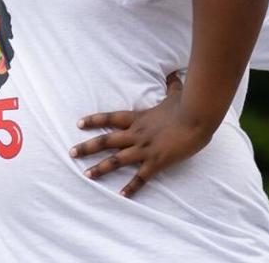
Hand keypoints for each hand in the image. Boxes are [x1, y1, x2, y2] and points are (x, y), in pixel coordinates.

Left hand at [69, 72, 212, 197]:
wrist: (197, 117)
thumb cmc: (187, 106)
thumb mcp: (176, 94)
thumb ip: (172, 85)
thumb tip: (174, 74)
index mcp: (140, 118)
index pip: (111, 118)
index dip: (94, 121)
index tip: (78, 124)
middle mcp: (137, 134)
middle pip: (107, 140)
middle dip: (88, 147)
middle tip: (71, 153)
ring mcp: (145, 148)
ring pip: (117, 160)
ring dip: (101, 168)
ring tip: (87, 175)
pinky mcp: (156, 161)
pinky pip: (141, 177)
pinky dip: (132, 187)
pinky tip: (122, 195)